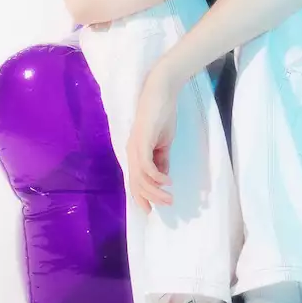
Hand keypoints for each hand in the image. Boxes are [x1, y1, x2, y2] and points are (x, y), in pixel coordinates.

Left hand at [125, 70, 178, 212]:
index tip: (151, 211)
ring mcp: (135, 146)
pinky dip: (157, 176)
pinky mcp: (142, 140)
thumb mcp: (163, 142)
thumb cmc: (162, 113)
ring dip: (156, 191)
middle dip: (150, 198)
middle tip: (167, 205)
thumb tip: (162, 176)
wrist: (161, 91)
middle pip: (136, 183)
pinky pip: (146, 165)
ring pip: (141, 177)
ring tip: (170, 197)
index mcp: (136, 152)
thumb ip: (161, 159)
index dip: (141, 197)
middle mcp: (131, 152)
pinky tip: (167, 181)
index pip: (135, 180)